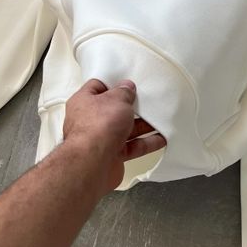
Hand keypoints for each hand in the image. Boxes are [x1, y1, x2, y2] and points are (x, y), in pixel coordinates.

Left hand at [63, 78, 165, 193]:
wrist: (93, 163)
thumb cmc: (98, 127)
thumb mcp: (117, 99)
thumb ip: (124, 92)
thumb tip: (127, 88)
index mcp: (84, 102)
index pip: (97, 87)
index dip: (114, 84)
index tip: (129, 83)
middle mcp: (90, 121)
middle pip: (114, 110)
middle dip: (132, 107)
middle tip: (147, 101)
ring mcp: (101, 139)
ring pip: (125, 129)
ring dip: (143, 125)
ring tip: (160, 118)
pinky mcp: (112, 155)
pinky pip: (132, 147)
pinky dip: (147, 143)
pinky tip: (161, 138)